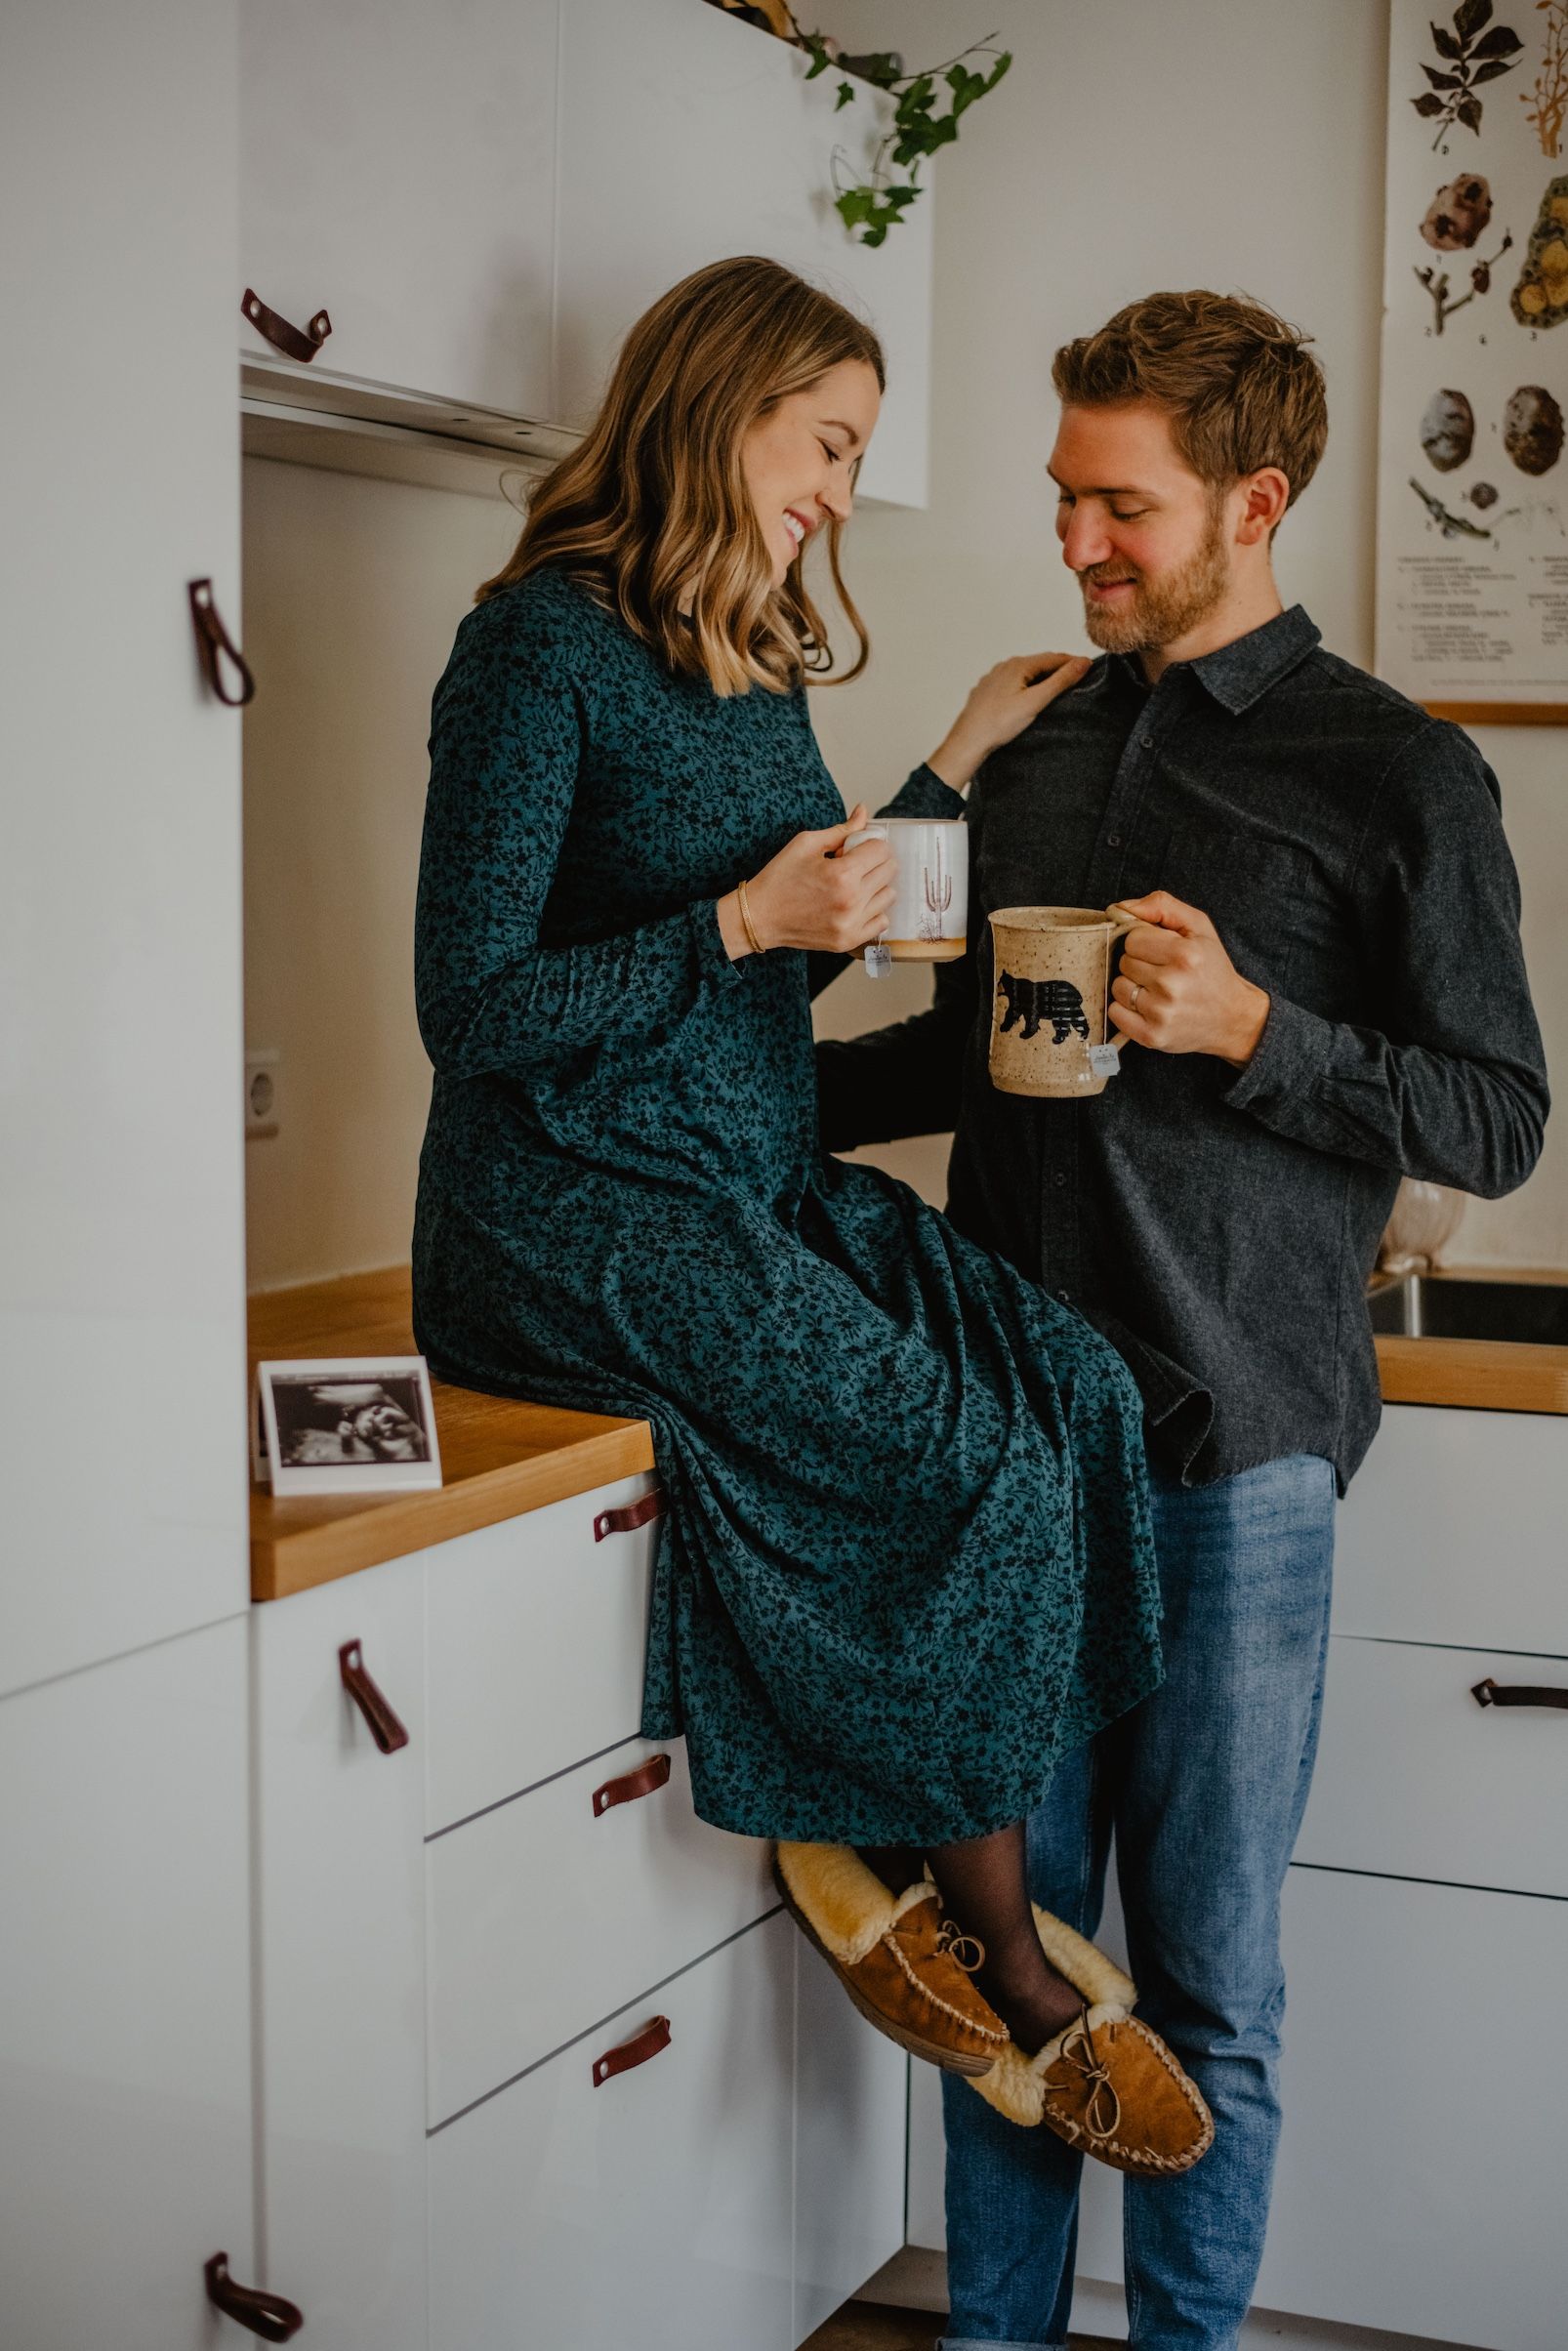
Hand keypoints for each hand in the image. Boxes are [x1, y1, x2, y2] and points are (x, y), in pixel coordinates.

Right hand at [719, 803, 895, 958]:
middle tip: (854, 865)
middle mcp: (851, 901)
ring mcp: (851, 924)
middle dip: (874, 862)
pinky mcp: (848, 940)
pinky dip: (873, 911)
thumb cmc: (779, 877)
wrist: (759, 917)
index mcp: (842, 873)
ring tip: (853, 885)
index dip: (870, 843)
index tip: (857, 848)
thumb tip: (864, 811)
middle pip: (889, 871)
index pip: (882, 849)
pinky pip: (882, 922)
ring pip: (888, 895)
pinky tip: (855, 905)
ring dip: (876, 886)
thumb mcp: (806, 844)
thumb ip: (842, 830)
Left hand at [927, 652, 1091, 790]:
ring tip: (1056, 686)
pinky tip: (1027, 697)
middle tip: (1076, 675)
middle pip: (1039, 664)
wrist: (968, 741)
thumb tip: (1082, 663)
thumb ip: (1060, 681)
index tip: (1089, 666)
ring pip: (1024, 674)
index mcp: (1018, 665)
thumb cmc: (998, 724)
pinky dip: (1025, 686)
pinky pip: (1011, 684)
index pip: (1053, 658)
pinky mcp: (986, 692)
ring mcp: (993, 679)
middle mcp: (1004, 667)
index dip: (1072, 662)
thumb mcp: (1035, 701)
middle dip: (1058, 668)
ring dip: (1041, 677)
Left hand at [1108, 891, 1270, 1067]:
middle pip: (1125, 962)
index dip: (1144, 943)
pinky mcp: (1152, 1036)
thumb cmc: (1213, 969)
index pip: (1133, 938)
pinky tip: (1147, 1007)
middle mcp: (1172, 984)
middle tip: (1162, 972)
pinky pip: (1115, 1013)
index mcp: (1185, 954)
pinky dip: (1125, 1010)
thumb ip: (1162, 906)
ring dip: (1131, 986)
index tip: (1161, 952)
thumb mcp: (1199, 927)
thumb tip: (1120, 907)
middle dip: (1139, 964)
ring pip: (1117, 987)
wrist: (1233, 1018)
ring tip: (1156, 990)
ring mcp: (1161, 1012)